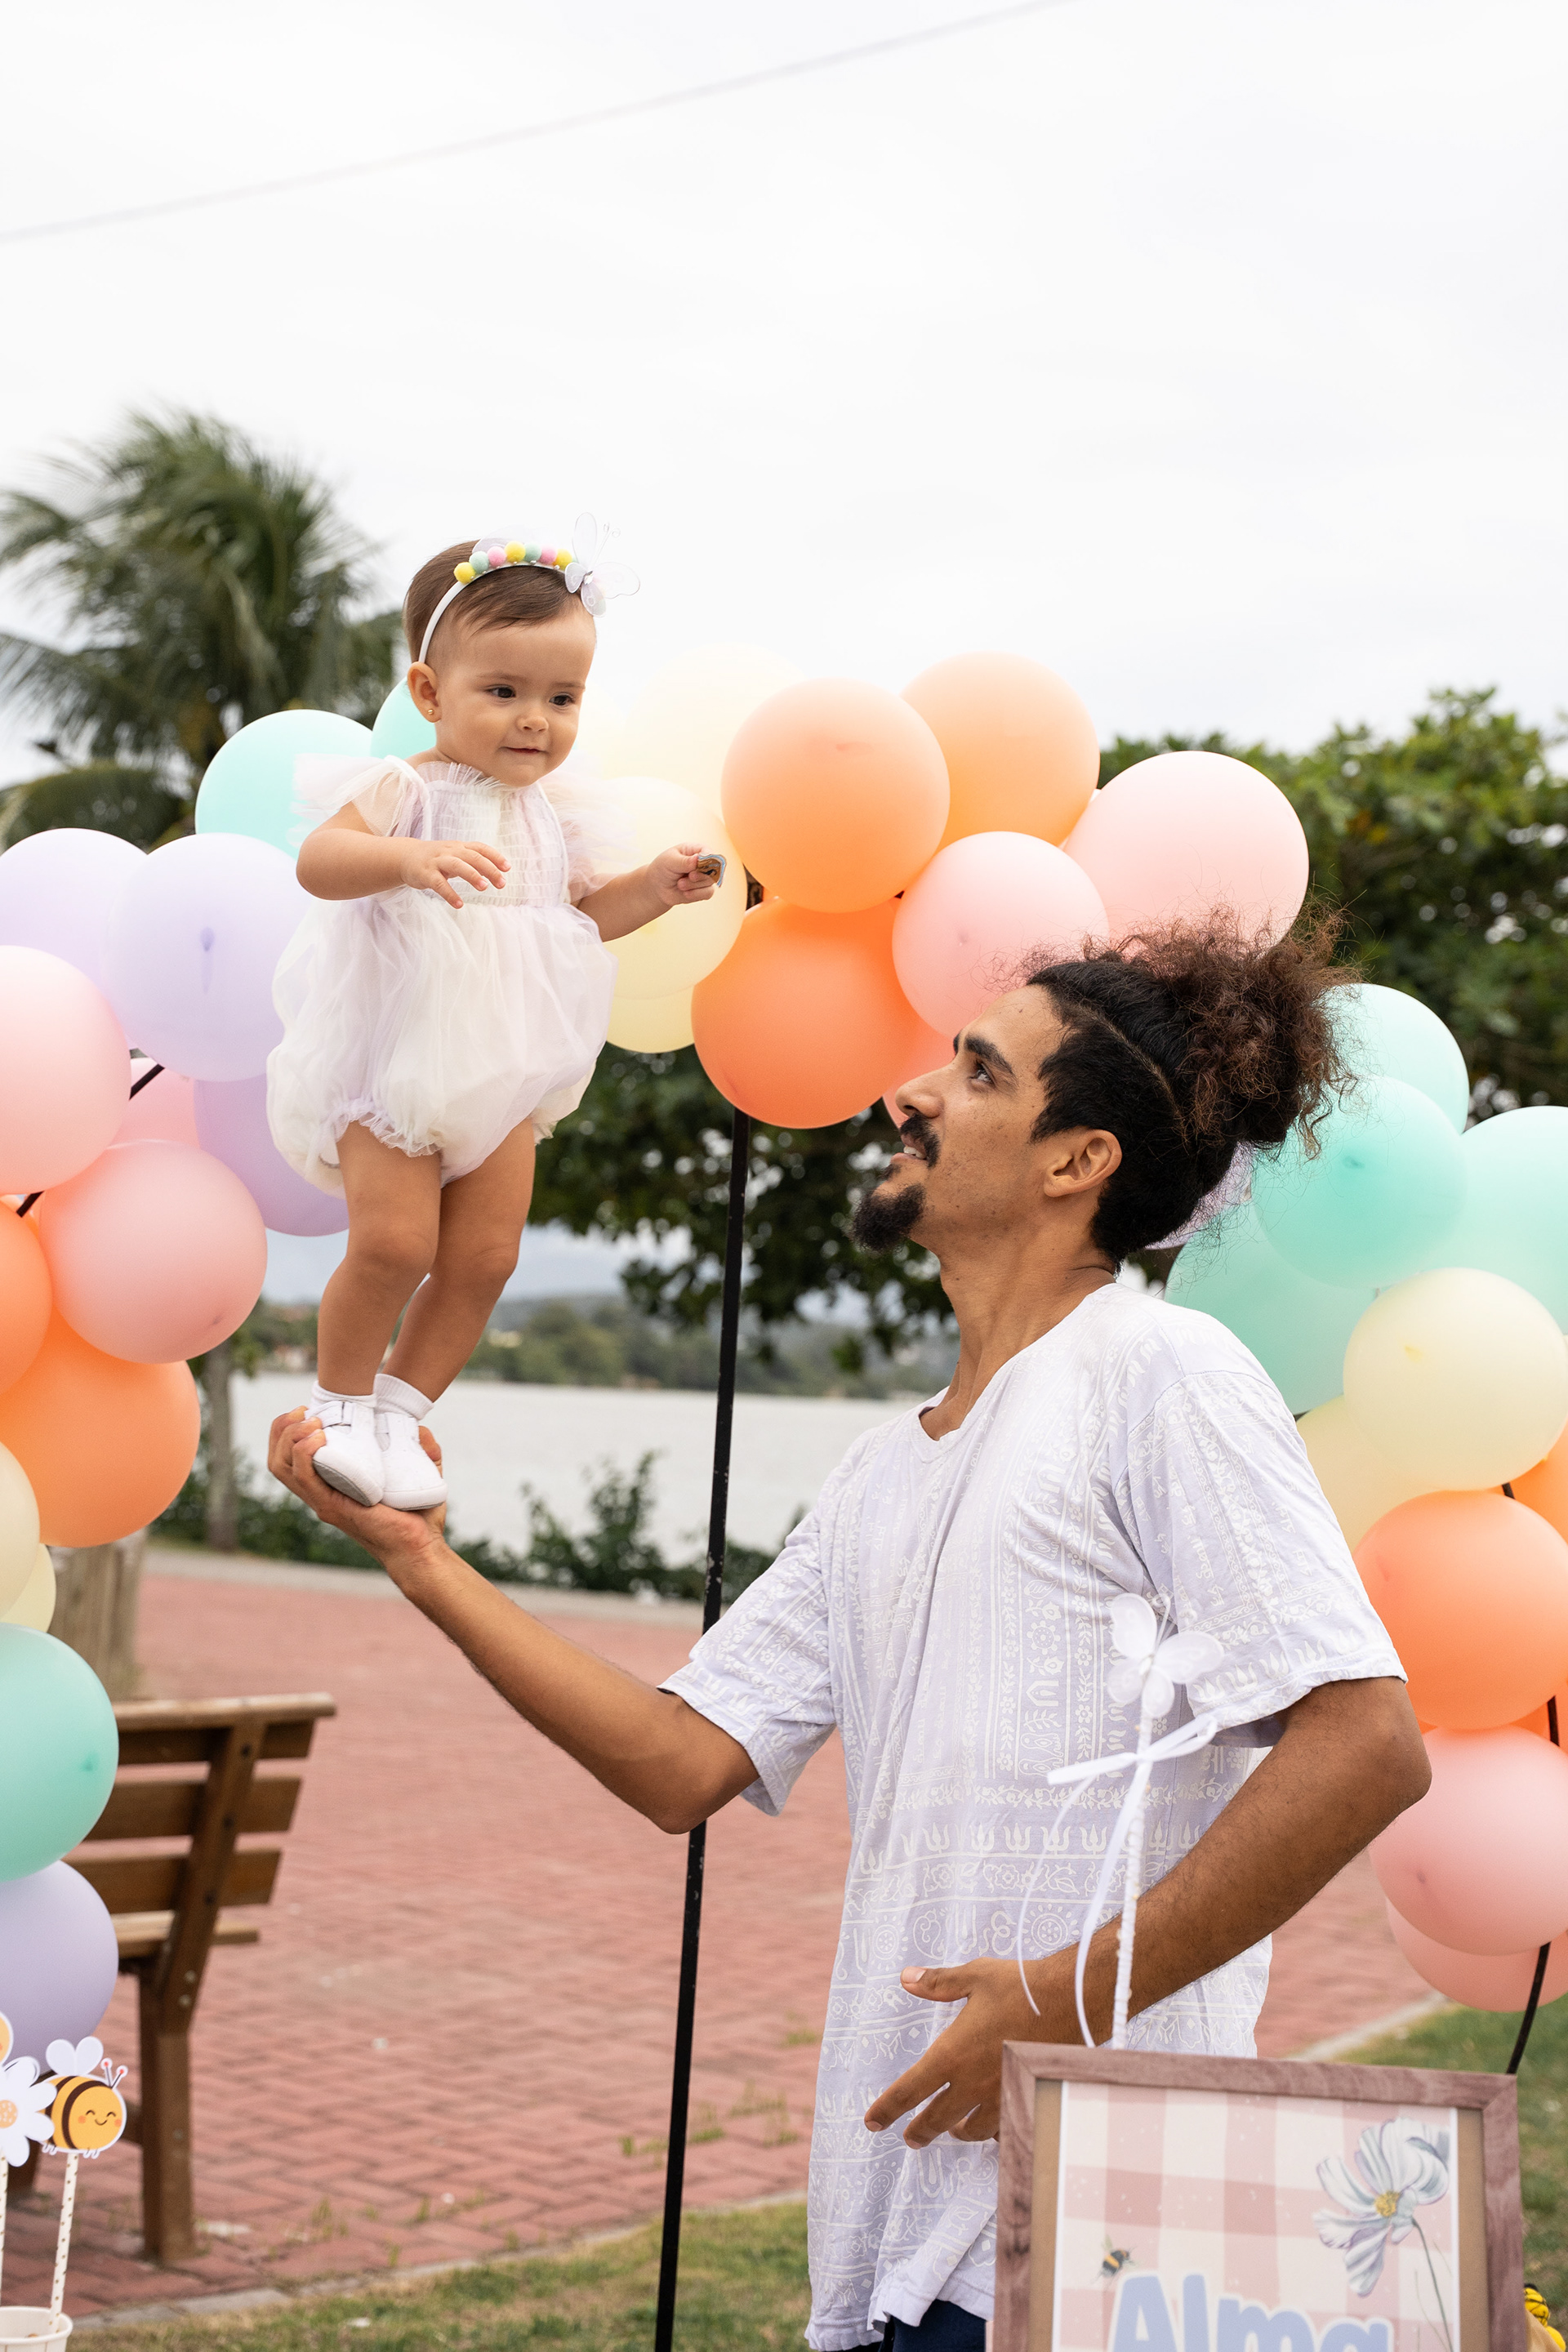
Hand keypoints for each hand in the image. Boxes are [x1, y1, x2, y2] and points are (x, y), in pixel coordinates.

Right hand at [267, 1409, 449, 1588]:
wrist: (421, 1547)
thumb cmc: (418, 1517)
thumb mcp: (417, 1474)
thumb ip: (420, 1449)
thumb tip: (420, 1429)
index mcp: (330, 1484)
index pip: (289, 1456)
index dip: (289, 1429)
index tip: (309, 1409)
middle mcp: (320, 1493)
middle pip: (278, 1458)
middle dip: (282, 1428)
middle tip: (305, 1411)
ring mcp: (323, 1501)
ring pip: (282, 1466)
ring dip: (290, 1437)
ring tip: (312, 1421)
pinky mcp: (332, 1507)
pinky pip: (304, 1478)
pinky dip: (304, 1454)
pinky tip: (319, 1437)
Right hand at [398, 838, 509, 908]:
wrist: (405, 857)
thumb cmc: (436, 859)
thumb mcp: (455, 856)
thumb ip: (473, 863)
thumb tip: (495, 873)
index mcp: (459, 847)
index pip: (480, 848)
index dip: (495, 856)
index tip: (507, 868)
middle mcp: (449, 851)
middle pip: (472, 856)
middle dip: (488, 869)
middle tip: (501, 883)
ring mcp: (436, 861)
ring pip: (456, 865)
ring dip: (471, 875)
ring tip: (484, 887)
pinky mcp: (425, 873)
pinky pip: (438, 883)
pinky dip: (449, 893)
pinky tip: (459, 904)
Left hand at [646, 844, 719, 909]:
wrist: (657, 888)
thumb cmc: (663, 869)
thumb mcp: (670, 861)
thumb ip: (685, 861)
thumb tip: (698, 859)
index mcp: (695, 850)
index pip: (708, 851)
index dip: (708, 858)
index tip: (699, 864)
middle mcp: (703, 863)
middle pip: (713, 868)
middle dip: (700, 874)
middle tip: (690, 876)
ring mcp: (704, 877)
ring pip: (710, 881)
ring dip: (694, 885)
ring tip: (680, 884)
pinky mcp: (703, 890)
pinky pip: (708, 893)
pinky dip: (696, 894)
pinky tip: (685, 893)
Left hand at [862, 1949, 1089, 2147]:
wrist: (1074, 2002)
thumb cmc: (1021, 1986)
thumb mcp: (974, 1976)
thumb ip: (938, 1982)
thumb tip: (906, 1978)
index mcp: (952, 2054)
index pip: (909, 2090)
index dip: (887, 2108)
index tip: (872, 2122)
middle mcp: (973, 2083)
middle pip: (937, 2119)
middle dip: (919, 2130)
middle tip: (910, 2138)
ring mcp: (1001, 2097)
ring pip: (972, 2129)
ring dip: (958, 2131)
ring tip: (953, 2130)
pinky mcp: (1026, 2100)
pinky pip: (1006, 2129)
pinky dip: (995, 2131)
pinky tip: (994, 2127)